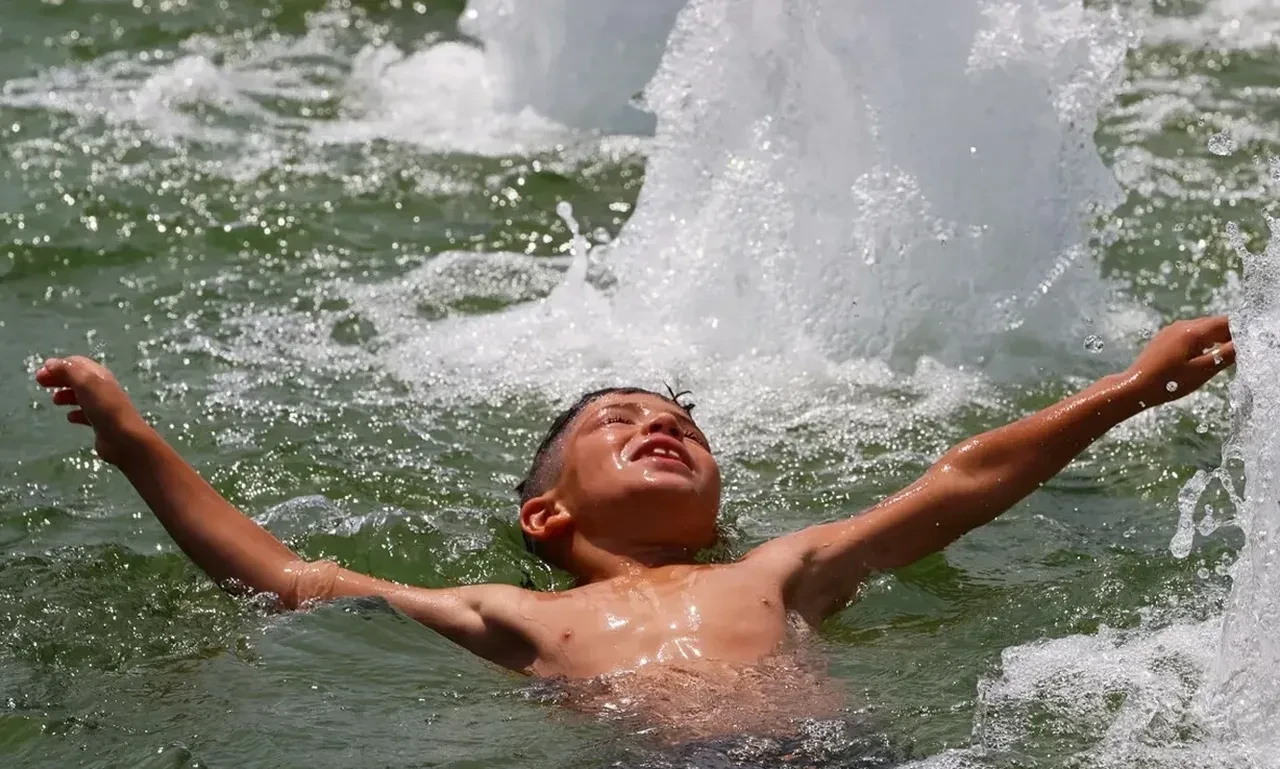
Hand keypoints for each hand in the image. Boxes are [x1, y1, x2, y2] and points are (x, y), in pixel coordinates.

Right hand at [35, 356, 151, 465]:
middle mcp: (103, 389)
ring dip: (66, 395)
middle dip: (59, 379)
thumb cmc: (104, 407)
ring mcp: (103, 407)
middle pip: (78, 379)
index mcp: (100, 376)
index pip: (78, 364)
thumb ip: (68, 370)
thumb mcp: (85, 382)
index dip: (59, 366)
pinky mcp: (102, 424)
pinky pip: (86, 415)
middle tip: (40, 383)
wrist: (124, 438)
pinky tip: (70, 418)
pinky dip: (76, 413)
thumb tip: (50, 363)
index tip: (41, 372)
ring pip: (82, 397)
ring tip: (55, 401)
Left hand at [1125, 316, 1234, 406]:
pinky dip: (1202, 341)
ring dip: (1216, 338)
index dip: (1240, 331)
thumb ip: (1225, 356)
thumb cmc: (1168, 383)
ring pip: (1203, 328)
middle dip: (1229, 335)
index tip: (1246, 344)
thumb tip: (1243, 343)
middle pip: (1215, 323)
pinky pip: (1191, 334)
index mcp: (1193, 331)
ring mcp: (1172, 329)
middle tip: (1237, 352)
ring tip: (1223, 356)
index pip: (1226, 322)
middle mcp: (1182, 325)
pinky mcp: (1166, 337)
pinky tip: (1204, 356)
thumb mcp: (1202, 371)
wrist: (1135, 387)